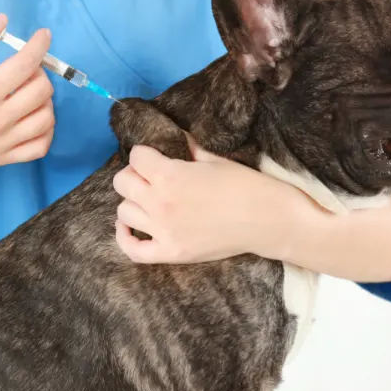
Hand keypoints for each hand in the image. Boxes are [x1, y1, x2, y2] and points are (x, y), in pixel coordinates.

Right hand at [0, 13, 54, 175]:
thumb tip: (3, 21)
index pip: (24, 66)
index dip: (39, 46)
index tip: (44, 35)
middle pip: (41, 91)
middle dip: (39, 72)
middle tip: (25, 68)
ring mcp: (2, 144)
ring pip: (47, 118)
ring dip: (45, 99)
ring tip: (27, 92)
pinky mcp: (3, 159)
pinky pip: (41, 146)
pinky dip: (46, 129)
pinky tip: (33, 116)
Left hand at [113, 138, 299, 263]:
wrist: (267, 220)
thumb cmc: (244, 185)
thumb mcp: (214, 159)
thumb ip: (187, 149)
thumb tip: (174, 137)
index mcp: (170, 175)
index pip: (136, 157)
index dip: (144, 153)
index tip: (154, 156)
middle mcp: (160, 202)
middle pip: (122, 182)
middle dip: (134, 174)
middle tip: (149, 176)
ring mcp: (163, 230)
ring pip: (124, 211)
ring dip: (133, 202)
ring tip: (147, 200)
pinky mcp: (170, 253)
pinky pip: (132, 249)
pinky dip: (124, 237)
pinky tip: (128, 225)